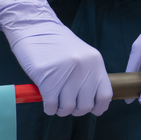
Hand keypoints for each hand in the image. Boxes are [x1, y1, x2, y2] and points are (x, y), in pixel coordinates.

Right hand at [0, 0, 111, 116]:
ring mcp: (66, 74)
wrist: (35, 28)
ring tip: (57, 104)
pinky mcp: (48, 79)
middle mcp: (84, 68)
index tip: (93, 110)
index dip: (99, 107)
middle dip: (77, 110)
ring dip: (62, 111)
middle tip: (68, 106)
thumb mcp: (80, 56)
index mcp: (96, 62)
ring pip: (69, 107)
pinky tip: (48, 104)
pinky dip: (50, 109)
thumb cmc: (56, 44)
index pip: (105, 94)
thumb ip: (88, 74)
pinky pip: (52, 105)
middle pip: (86, 104)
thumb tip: (91, 99)